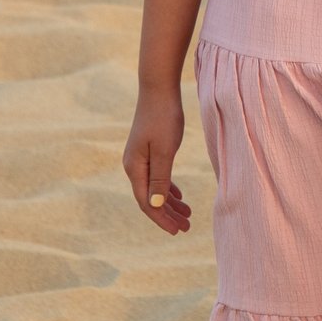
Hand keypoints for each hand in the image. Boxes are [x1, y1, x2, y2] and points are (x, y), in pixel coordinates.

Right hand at [123, 91, 193, 233]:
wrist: (158, 89)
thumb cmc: (164, 118)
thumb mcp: (165, 150)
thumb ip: (160, 178)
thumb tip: (154, 206)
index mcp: (135, 168)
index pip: (146, 202)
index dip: (161, 219)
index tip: (177, 231)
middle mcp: (134, 166)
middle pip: (149, 199)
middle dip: (167, 215)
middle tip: (187, 227)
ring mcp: (140, 158)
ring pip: (154, 189)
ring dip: (169, 203)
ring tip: (187, 215)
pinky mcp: (148, 150)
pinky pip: (157, 177)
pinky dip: (167, 189)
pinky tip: (179, 197)